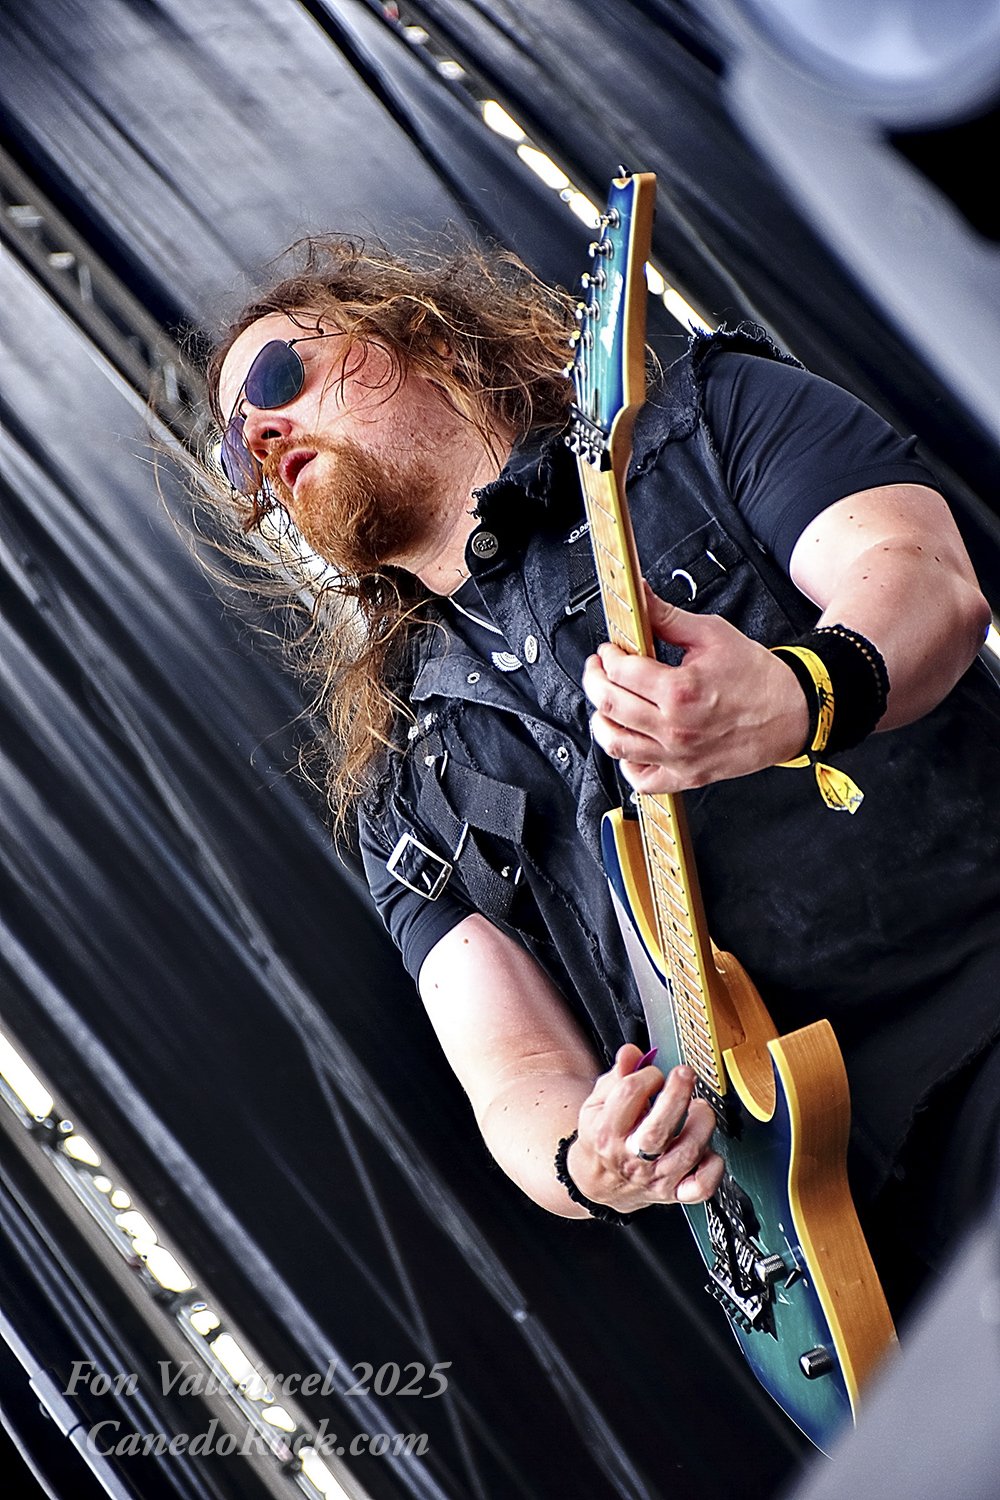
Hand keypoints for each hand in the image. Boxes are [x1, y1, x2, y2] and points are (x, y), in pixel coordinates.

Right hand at [568, 1044, 723, 1212]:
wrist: (600, 1182)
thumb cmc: (602, 1138)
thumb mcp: (598, 1103)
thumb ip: (617, 1075)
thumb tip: (632, 1053)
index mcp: (606, 1133)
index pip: (628, 1096)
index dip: (646, 1075)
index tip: (653, 1073)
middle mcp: (632, 1159)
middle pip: (658, 1130)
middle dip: (677, 1095)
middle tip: (685, 1075)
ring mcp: (655, 1178)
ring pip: (687, 1154)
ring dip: (701, 1124)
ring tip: (700, 1108)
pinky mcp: (674, 1192)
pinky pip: (702, 1186)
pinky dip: (713, 1166)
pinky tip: (708, 1147)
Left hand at [582, 584, 808, 794]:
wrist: (792, 712)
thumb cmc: (758, 677)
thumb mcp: (712, 635)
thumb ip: (667, 617)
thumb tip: (640, 596)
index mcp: (680, 690)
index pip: (620, 671)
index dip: (608, 655)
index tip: (610, 650)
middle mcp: (675, 727)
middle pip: (609, 704)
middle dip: (594, 680)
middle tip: (599, 668)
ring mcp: (678, 756)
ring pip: (615, 743)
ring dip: (601, 719)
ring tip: (607, 702)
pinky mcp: (686, 776)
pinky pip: (640, 780)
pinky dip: (625, 763)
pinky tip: (629, 740)